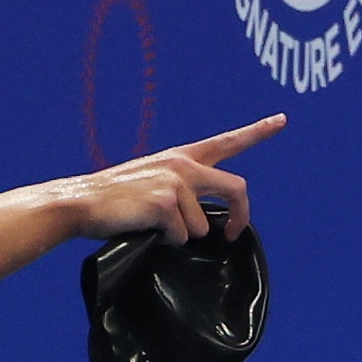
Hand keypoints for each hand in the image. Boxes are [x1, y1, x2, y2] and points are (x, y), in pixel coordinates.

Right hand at [65, 113, 286, 244]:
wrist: (80, 203)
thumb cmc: (112, 200)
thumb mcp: (149, 182)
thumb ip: (181, 190)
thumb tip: (204, 223)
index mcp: (180, 158)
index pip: (226, 142)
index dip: (257, 131)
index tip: (281, 119)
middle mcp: (183, 166)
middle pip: (236, 188)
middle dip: (240, 217)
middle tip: (231, 235)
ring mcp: (176, 183)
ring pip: (202, 226)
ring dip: (181, 236)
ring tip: (151, 227)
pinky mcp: (166, 204)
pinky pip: (181, 236)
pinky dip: (165, 241)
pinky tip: (144, 230)